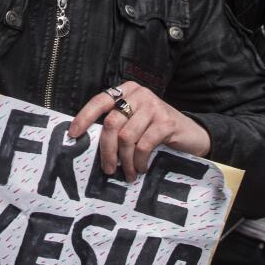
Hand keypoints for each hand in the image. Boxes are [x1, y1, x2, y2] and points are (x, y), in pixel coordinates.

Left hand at [67, 82, 209, 180]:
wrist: (192, 134)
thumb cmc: (156, 130)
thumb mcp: (134, 121)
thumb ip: (116, 124)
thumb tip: (87, 141)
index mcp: (126, 91)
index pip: (99, 101)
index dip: (84, 117)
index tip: (73, 134)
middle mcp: (139, 94)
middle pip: (111, 123)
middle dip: (106, 150)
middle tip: (108, 169)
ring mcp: (154, 106)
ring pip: (126, 137)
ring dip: (125, 161)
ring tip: (128, 173)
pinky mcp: (166, 121)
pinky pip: (143, 145)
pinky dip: (139, 161)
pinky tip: (142, 168)